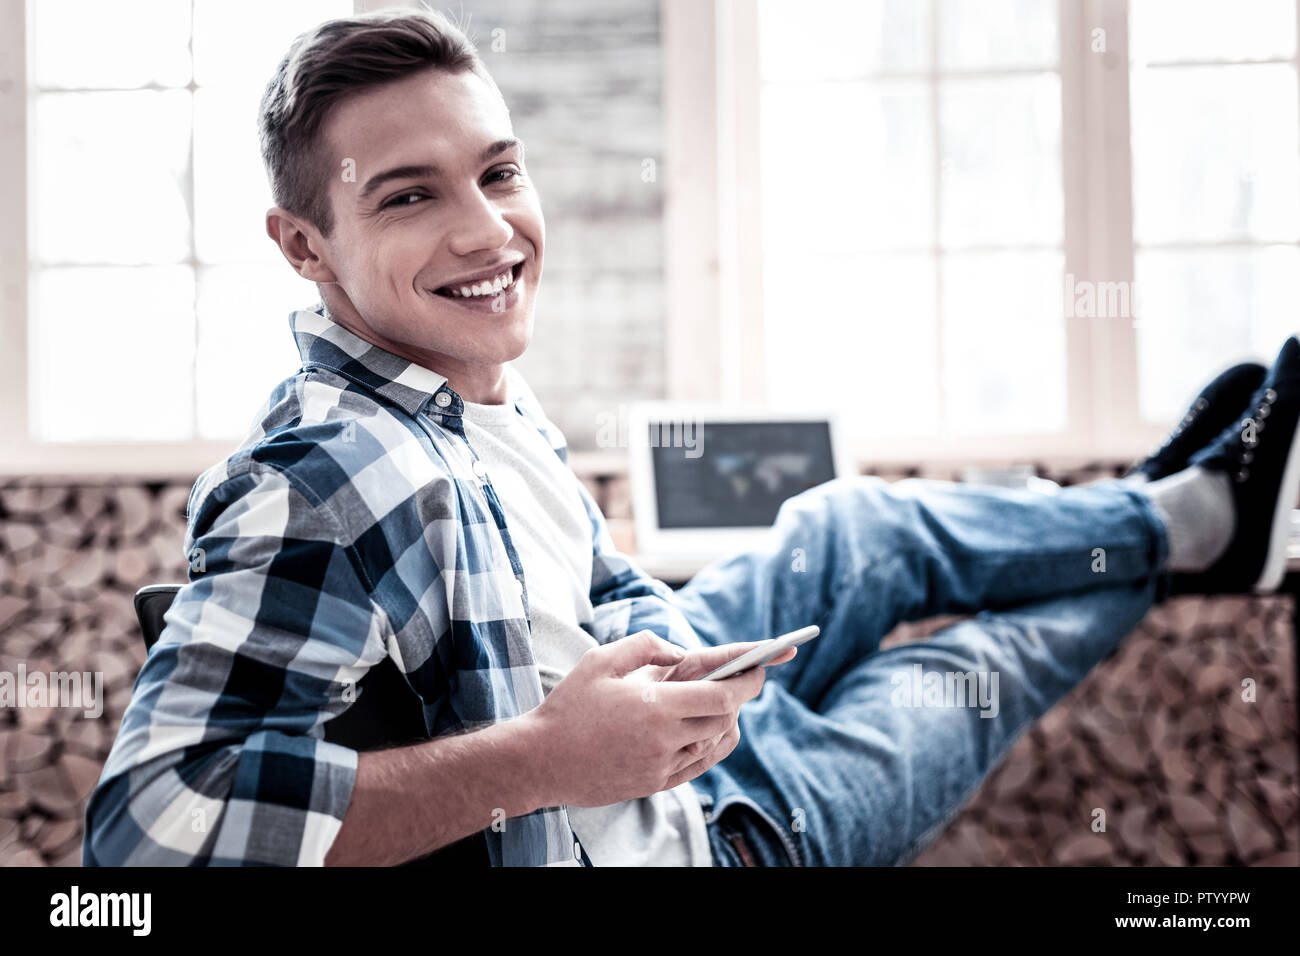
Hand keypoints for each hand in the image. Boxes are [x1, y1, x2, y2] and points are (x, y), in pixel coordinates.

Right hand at [522, 631, 777, 806]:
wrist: (540, 761)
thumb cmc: (568, 706)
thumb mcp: (601, 659)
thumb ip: (646, 646)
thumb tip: (682, 651)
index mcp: (654, 706)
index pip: (722, 697)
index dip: (748, 680)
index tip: (762, 664)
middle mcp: (663, 740)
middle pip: (725, 719)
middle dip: (743, 695)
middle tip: (749, 676)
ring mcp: (660, 767)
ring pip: (715, 744)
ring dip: (728, 720)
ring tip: (726, 699)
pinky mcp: (654, 784)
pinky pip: (698, 765)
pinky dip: (711, 744)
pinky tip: (710, 730)